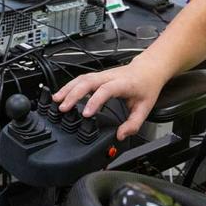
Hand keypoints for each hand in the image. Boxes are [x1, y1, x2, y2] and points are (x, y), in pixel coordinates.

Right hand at [51, 61, 165, 139]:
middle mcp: (110, 77)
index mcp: (123, 84)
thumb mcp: (145, 108)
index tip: (86, 114)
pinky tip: (61, 94)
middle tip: (63, 108)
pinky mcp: (98, 76)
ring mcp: (102, 75)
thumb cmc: (146, 86)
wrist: (148, 69)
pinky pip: (81, 79)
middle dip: (73, 94)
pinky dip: (69, 86)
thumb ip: (133, 124)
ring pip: (81, 78)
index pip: (106, 90)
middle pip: (88, 81)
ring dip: (67, 89)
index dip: (94, 101)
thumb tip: (120, 135)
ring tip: (56, 101)